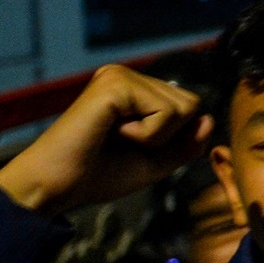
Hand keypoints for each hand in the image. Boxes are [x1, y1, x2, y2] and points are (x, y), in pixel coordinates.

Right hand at [0, 66, 210, 218]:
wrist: (55, 187)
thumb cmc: (96, 175)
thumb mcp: (153, 162)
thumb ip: (184, 144)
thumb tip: (208, 119)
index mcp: (134, 90)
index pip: (188, 108)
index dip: (172, 139)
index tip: (132, 148)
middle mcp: (127, 76)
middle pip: (191, 105)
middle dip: (167, 137)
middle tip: (123, 144)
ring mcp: (120, 76)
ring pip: (184, 108)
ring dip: (156, 137)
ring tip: (117, 138)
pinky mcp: (117, 84)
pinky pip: (166, 113)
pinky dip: (147, 136)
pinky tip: (112, 133)